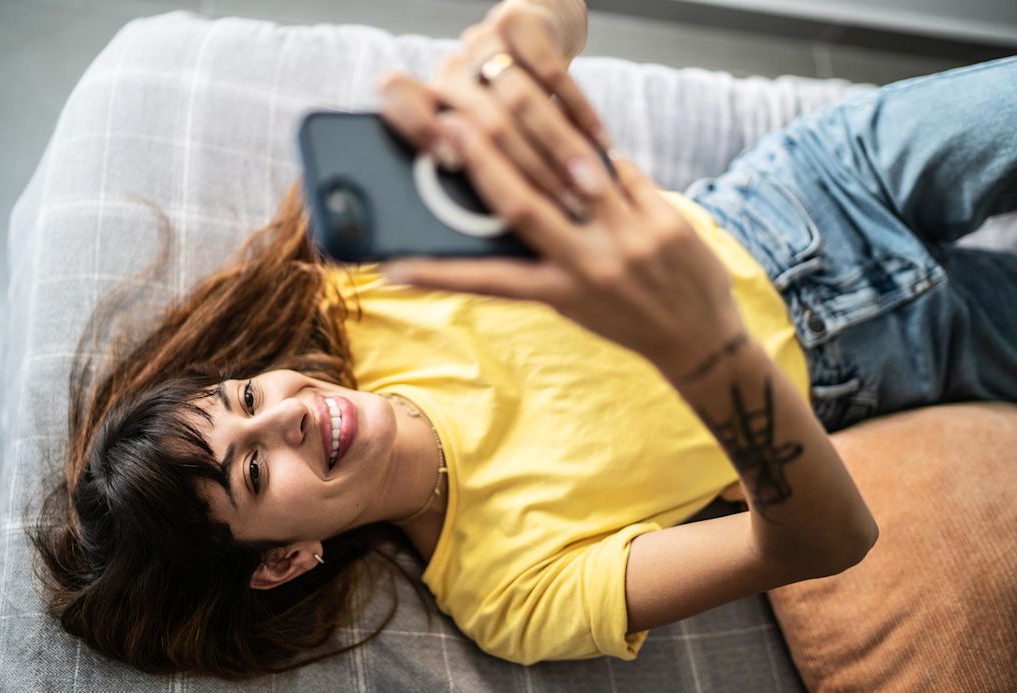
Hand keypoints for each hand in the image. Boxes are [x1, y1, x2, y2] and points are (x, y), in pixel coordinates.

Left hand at [376, 0, 611, 214]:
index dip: (419, 129)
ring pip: (516, 100)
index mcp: (424, 101)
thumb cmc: (504, 117)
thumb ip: (470, 181)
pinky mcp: (515, 20)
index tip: (447, 164)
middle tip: (557, 214)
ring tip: (584, 191)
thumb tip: (479, 245)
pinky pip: (550, 71)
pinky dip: (578, 112)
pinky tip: (601, 143)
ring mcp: (479, 42)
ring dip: (555, 149)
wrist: (531, 33)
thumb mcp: (478, 141)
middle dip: (524, 173)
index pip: (402, 102)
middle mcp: (446, 71)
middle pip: (477, 119)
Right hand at [381, 111, 747, 378]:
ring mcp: (630, 239)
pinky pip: (623, 170)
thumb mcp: (576, 303)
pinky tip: (586, 135)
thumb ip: (545, 260)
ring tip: (512, 97)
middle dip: (485, 160)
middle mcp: (591, 266)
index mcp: (561, 293)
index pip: (488, 281)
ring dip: (542, 129)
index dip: (437, 275)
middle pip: (525, 204)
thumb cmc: (626, 319)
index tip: (393, 266)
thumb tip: (510, 208)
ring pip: (576, 171)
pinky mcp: (665, 219)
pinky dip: (601, 153)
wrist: (701, 339)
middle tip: (453, 125)